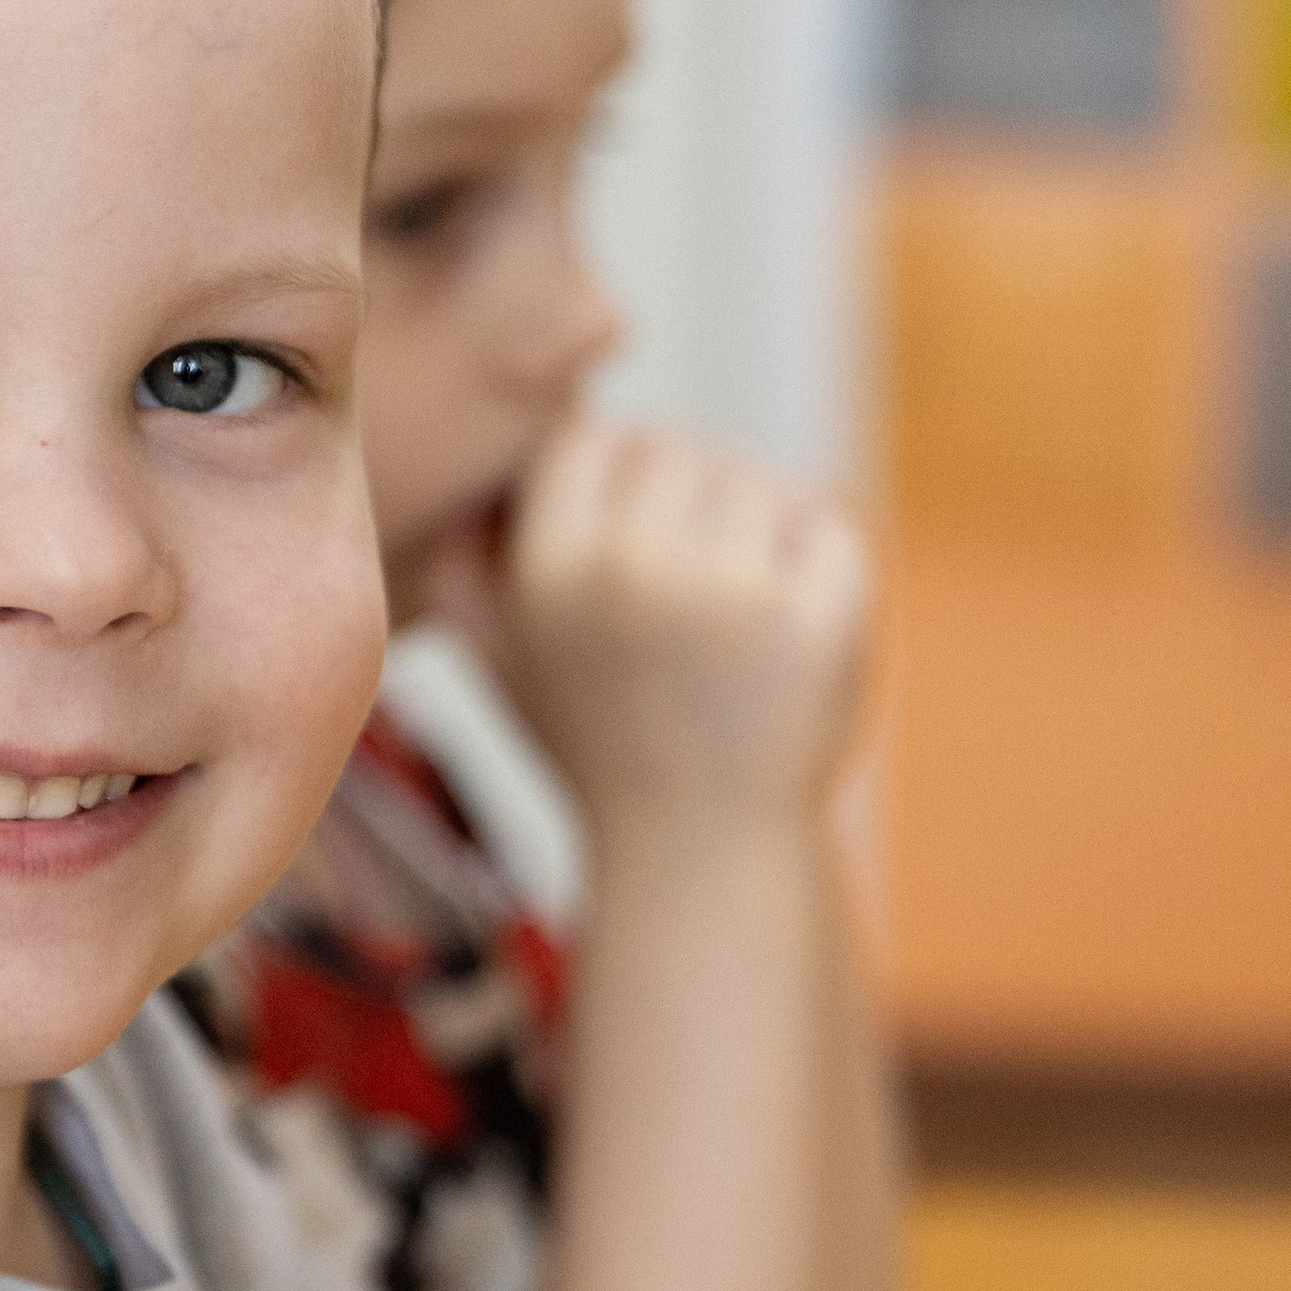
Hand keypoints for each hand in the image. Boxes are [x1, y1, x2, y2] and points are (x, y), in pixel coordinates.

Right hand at [440, 418, 871, 823]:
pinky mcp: (823, 613)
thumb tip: (464, 470)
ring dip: (756, 535)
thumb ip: (462, 560)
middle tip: (685, 604)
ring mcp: (737, 590)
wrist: (700, 852)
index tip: (626, 548)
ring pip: (758, 483)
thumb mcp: (500, 658)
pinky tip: (788, 636)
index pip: (590, 438)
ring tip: (732, 627)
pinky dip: (820, 567)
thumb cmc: (598, 744)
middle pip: (679, 452)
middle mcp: (637, 568)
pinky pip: (828, 526)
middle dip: (688, 510)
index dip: (612, 480)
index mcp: (553, 569)